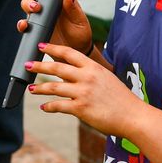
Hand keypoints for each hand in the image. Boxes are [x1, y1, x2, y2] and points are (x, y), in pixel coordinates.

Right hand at [17, 0, 92, 53]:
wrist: (76, 52)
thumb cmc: (80, 33)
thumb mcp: (80, 20)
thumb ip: (73, 8)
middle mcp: (47, 4)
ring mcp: (39, 16)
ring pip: (27, 3)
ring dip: (28, 2)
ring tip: (36, 8)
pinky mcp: (34, 29)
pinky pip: (24, 24)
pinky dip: (22, 24)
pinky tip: (25, 25)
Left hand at [27, 42, 145, 136]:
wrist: (133, 116)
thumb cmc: (122, 99)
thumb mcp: (107, 79)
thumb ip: (91, 75)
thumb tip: (74, 74)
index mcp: (93, 67)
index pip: (69, 53)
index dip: (53, 49)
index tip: (41, 46)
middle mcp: (87, 77)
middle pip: (57, 67)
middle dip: (40, 65)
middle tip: (28, 64)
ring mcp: (83, 92)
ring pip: (54, 87)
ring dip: (40, 87)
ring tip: (31, 88)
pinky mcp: (81, 108)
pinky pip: (59, 106)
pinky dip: (49, 106)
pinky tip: (44, 107)